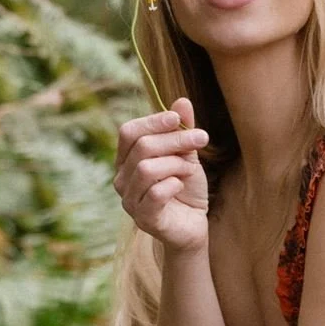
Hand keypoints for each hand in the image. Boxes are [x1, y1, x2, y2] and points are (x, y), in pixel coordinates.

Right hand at [113, 98, 209, 252]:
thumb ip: (182, 130)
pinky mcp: (144, 218)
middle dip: (176, 140)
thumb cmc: (186, 188)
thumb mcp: (187, 155)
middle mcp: (122, 179)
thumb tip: (182, 101)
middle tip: (202, 138)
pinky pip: (155, 193)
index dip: (152, 121)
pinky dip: (174, 184)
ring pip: (147, 169)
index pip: (129, 132)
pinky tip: (182, 186)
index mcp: (127, 160)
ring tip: (190, 169)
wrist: (193, 225)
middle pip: (142, 147)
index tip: (178, 118)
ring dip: (176, 164)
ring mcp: (129, 200)